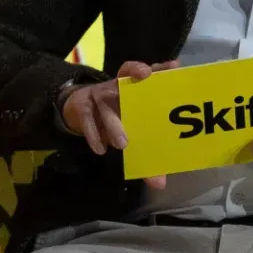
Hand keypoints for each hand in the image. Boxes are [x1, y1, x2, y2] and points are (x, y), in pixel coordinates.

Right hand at [58, 59, 174, 195]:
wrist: (78, 111)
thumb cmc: (115, 118)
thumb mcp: (130, 130)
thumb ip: (147, 154)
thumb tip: (160, 184)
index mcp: (133, 88)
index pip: (149, 73)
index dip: (160, 68)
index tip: (174, 67)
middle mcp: (117, 86)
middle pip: (126, 75)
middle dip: (136, 75)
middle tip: (145, 81)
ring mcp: (98, 95)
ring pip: (107, 105)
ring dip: (114, 124)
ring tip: (122, 144)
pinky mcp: (82, 107)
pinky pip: (88, 120)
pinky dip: (94, 135)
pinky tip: (101, 149)